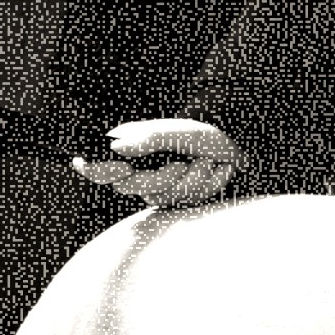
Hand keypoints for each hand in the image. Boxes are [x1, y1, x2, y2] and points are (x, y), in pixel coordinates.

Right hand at [85, 117, 250, 209]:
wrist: (238, 147)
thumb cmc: (204, 136)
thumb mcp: (177, 132)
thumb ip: (148, 140)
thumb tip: (116, 148)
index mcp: (130, 148)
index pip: (96, 166)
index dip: (99, 171)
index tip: (123, 168)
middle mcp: (138, 168)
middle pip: (127, 187)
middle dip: (161, 178)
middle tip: (181, 164)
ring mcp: (156, 185)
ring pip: (157, 197)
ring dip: (189, 181)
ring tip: (206, 163)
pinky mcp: (176, 197)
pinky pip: (181, 201)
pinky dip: (204, 186)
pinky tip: (214, 172)